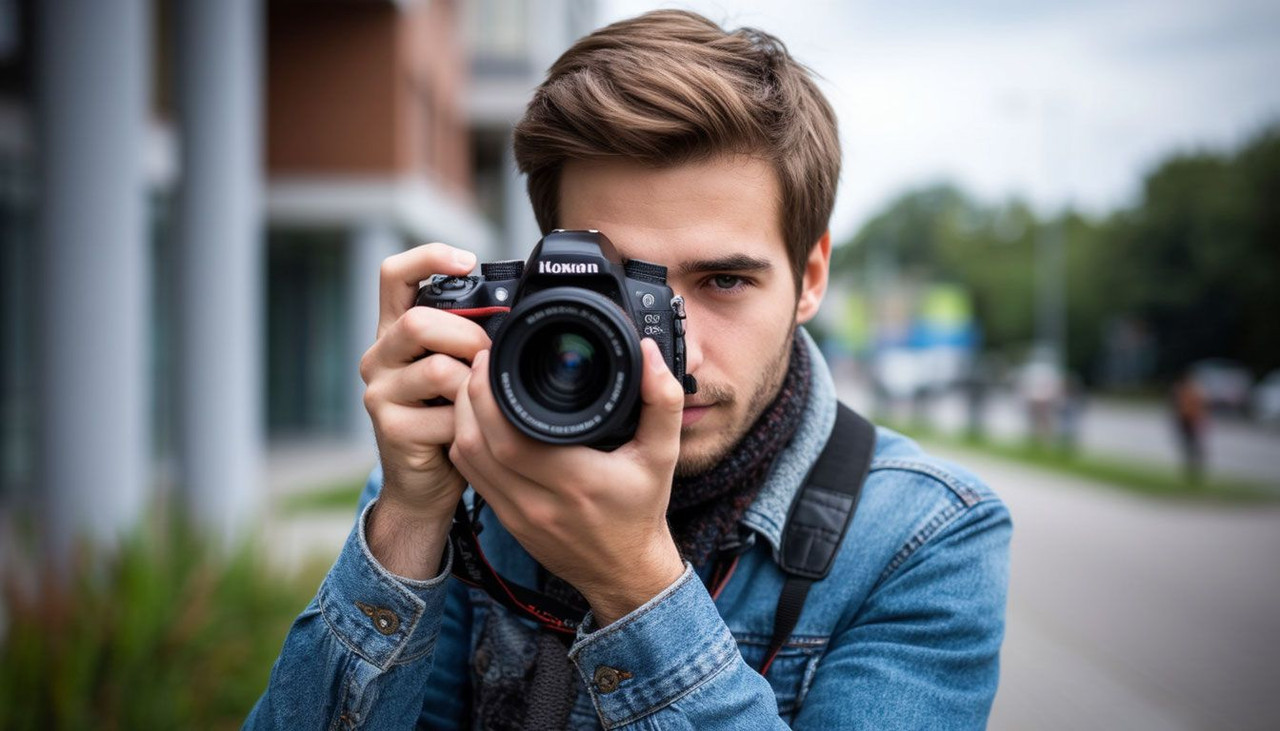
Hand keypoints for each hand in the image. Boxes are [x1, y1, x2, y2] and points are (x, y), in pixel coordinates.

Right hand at [359, 243, 486, 577]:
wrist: (426, 483)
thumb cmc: (450, 418)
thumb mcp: (459, 369)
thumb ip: (470, 338)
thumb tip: (518, 313)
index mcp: (395, 331)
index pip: (394, 275)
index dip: (428, 258)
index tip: (467, 260)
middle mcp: (379, 356)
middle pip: (417, 321)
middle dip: (467, 336)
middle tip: (490, 357)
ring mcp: (379, 393)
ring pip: (435, 369)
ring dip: (472, 382)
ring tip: (483, 397)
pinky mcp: (390, 429)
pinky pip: (442, 415)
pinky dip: (467, 422)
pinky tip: (470, 430)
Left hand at [449, 339, 687, 625]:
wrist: (625, 571)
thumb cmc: (642, 509)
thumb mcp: (663, 454)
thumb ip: (662, 401)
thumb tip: (647, 352)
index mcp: (577, 481)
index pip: (510, 437)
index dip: (490, 394)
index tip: (494, 359)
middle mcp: (540, 502)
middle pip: (476, 444)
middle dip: (469, 396)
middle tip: (480, 363)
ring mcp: (517, 515)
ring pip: (466, 459)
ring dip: (461, 418)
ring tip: (475, 386)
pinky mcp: (506, 520)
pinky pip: (471, 477)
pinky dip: (466, 443)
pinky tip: (476, 421)